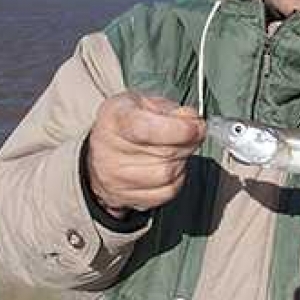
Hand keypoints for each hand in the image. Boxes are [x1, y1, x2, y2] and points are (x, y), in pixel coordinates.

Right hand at [86, 92, 204, 216]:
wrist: (103, 148)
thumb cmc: (126, 122)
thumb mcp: (146, 102)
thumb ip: (172, 110)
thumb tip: (192, 120)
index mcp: (115, 118)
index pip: (147, 129)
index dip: (178, 130)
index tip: (196, 127)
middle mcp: (109, 149)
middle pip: (165, 153)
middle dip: (188, 143)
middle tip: (191, 134)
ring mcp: (114, 177)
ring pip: (167, 175)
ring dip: (182, 162)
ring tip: (175, 150)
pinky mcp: (125, 197)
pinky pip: (166, 192)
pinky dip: (176, 179)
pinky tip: (168, 166)